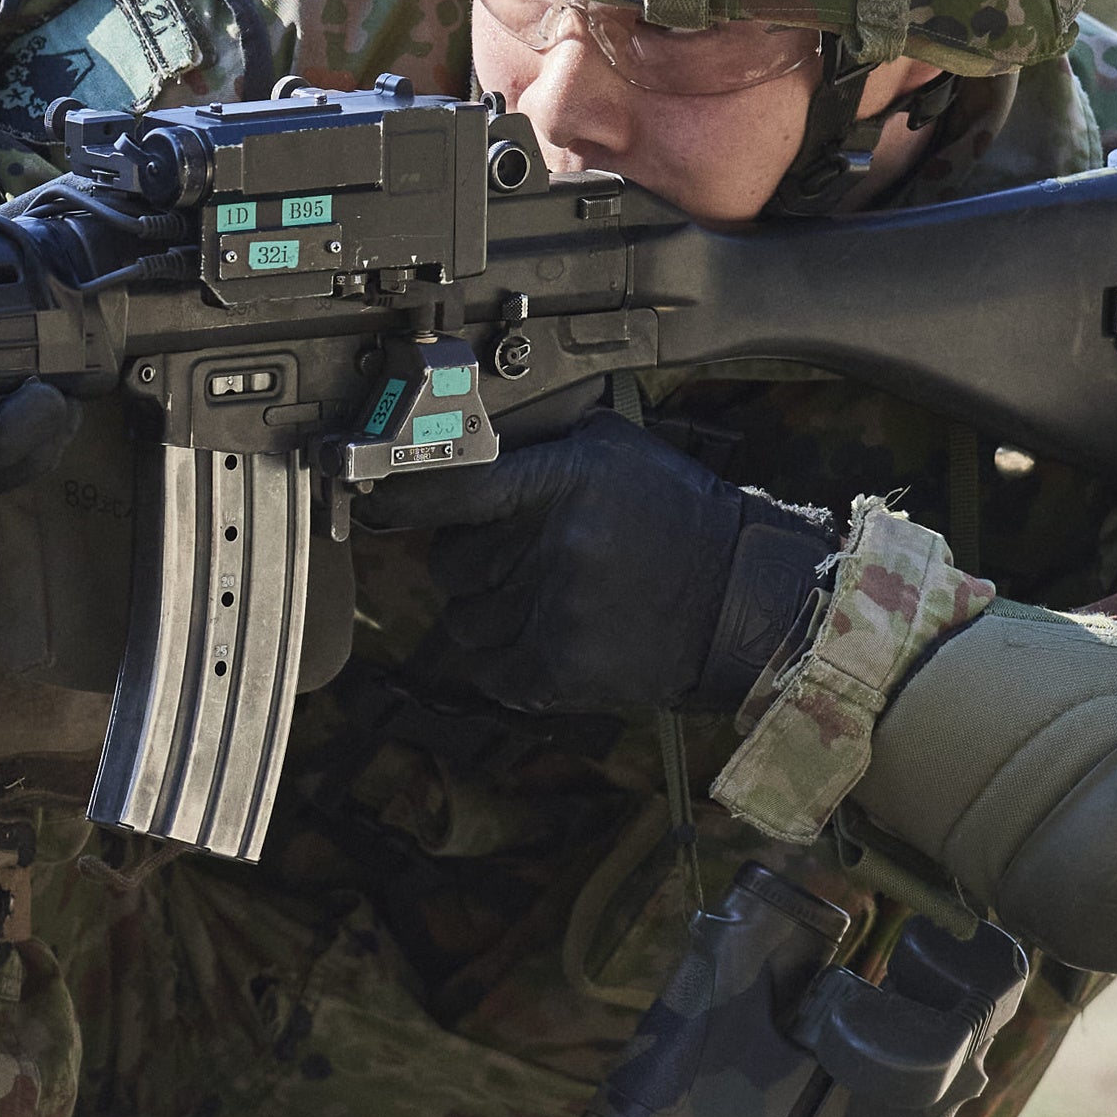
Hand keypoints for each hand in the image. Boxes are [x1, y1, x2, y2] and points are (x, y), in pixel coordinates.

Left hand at [355, 409, 834, 712]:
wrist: (742, 600)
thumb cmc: (677, 518)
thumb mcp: (616, 452)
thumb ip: (540, 446)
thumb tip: (456, 446)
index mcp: (564, 482)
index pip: (453, 487)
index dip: (403, 498)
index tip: (374, 502)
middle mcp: (555, 542)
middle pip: (451, 562)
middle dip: (473, 564)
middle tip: (522, 561)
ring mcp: (557, 608)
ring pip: (462, 620)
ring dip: (489, 614)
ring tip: (546, 602)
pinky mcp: (563, 666)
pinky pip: (487, 670)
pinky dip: (502, 663)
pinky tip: (543, 641)